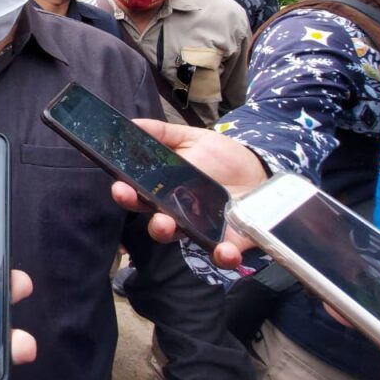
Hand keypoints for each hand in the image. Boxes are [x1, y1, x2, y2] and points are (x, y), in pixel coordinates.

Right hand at [109, 119, 268, 268]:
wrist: (259, 172)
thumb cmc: (221, 157)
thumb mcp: (192, 138)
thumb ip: (163, 133)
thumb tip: (130, 124)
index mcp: (164, 189)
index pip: (138, 194)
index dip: (125, 193)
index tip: (120, 186)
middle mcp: (177, 212)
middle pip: (153, 220)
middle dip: (141, 213)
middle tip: (136, 203)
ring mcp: (201, 228)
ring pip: (179, 237)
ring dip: (166, 232)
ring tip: (165, 223)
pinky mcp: (228, 240)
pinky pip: (221, 253)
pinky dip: (222, 256)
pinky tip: (224, 251)